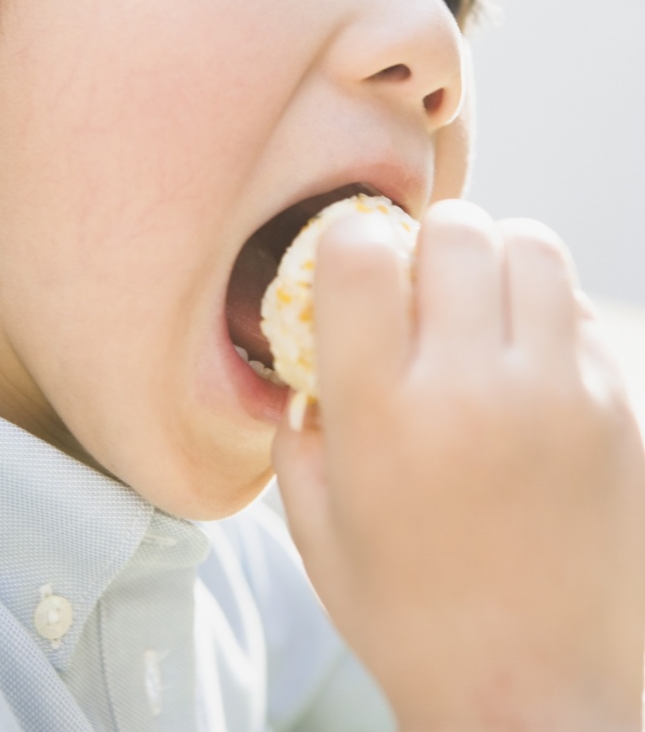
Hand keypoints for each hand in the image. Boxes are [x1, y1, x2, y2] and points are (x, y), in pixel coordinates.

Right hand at [273, 200, 644, 731]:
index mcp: (382, 414)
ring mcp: (556, 394)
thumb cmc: (410, 617)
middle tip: (420, 285)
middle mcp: (472, 387)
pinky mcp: (615, 408)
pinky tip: (525, 354)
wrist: (535, 695)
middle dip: (426, 241)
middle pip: (455, 228)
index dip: (348, 242)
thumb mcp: (316, 526)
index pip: (360, 252)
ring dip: (494, 257)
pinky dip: (545, 306)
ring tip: (479, 304)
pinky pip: (578, 305)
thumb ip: (299, 429)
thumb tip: (311, 360)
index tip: (349, 270)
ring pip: (531, 244)